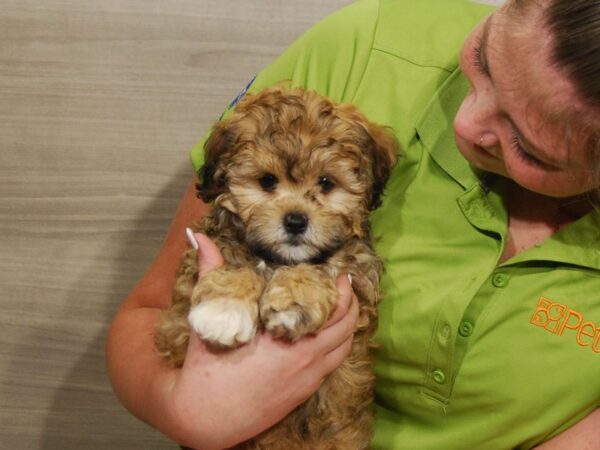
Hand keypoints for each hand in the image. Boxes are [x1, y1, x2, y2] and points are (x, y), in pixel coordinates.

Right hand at [165, 233, 358, 449]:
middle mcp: (304, 359)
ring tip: (343, 308)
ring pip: (344, 348)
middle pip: (345, 326)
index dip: (341, 289)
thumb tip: (198, 237)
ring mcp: (307, 379)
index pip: (329, 309)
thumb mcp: (210, 316)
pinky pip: (333, 366)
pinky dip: (339, 347)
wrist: (204, 418)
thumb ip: (209, 272)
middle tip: (345, 285)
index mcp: (285, 338)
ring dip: (348, 326)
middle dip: (350, 303)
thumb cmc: (205, 369)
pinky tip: (329, 337)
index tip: (340, 273)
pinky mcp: (303, 394)